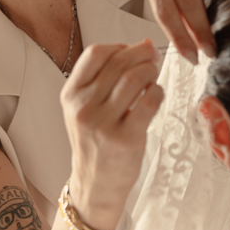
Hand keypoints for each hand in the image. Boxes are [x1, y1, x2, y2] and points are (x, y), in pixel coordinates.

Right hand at [60, 40, 163, 229]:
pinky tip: (155, 96)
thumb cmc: (95, 141)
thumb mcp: (84, 107)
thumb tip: (142, 46)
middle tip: (153, 59)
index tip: (133, 50)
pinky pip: (149, 101)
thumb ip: (104, 78)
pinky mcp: (126, 138)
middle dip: (142, 55)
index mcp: (71, 95)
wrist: (95, 183)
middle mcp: (84, 107)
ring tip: (153, 77)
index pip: (96, 53)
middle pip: (119, 63)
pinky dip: (157, 92)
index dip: (120, 46)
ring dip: (151, 71)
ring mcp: (104, 124)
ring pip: (135, 78)